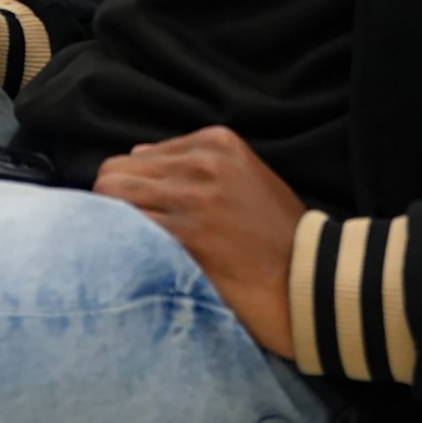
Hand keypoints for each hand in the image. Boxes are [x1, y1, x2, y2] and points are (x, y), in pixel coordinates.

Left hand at [94, 126, 304, 357]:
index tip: (143, 217)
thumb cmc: (277, 236)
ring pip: (112, 195)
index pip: (139, 155)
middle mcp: (202, 162)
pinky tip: (132, 260)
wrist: (310, 280)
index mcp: (217, 142)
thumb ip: (195, 163)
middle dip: (113, 204)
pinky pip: (125, 227)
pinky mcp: (186, 234)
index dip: (133, 189)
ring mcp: (193, 197)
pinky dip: (119, 242)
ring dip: (111, 223)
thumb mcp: (244, 177)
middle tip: (124, 236)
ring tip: (125, 250)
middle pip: (117, 172)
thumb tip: (137, 157)